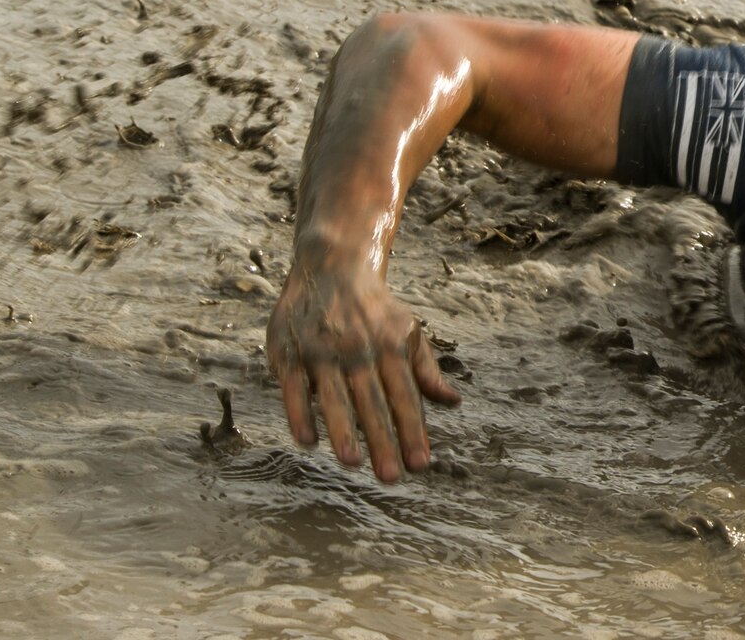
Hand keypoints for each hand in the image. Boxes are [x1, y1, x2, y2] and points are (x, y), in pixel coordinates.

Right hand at [265, 257, 459, 481]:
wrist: (332, 266)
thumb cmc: (376, 310)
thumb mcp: (408, 331)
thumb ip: (426, 370)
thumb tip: (454, 402)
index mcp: (391, 346)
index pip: (405, 396)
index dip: (412, 430)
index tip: (421, 464)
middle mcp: (358, 349)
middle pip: (372, 401)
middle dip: (382, 440)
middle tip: (391, 477)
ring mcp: (322, 350)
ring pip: (334, 396)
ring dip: (343, 430)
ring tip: (354, 463)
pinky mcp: (290, 351)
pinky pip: (294, 387)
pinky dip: (299, 413)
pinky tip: (308, 441)